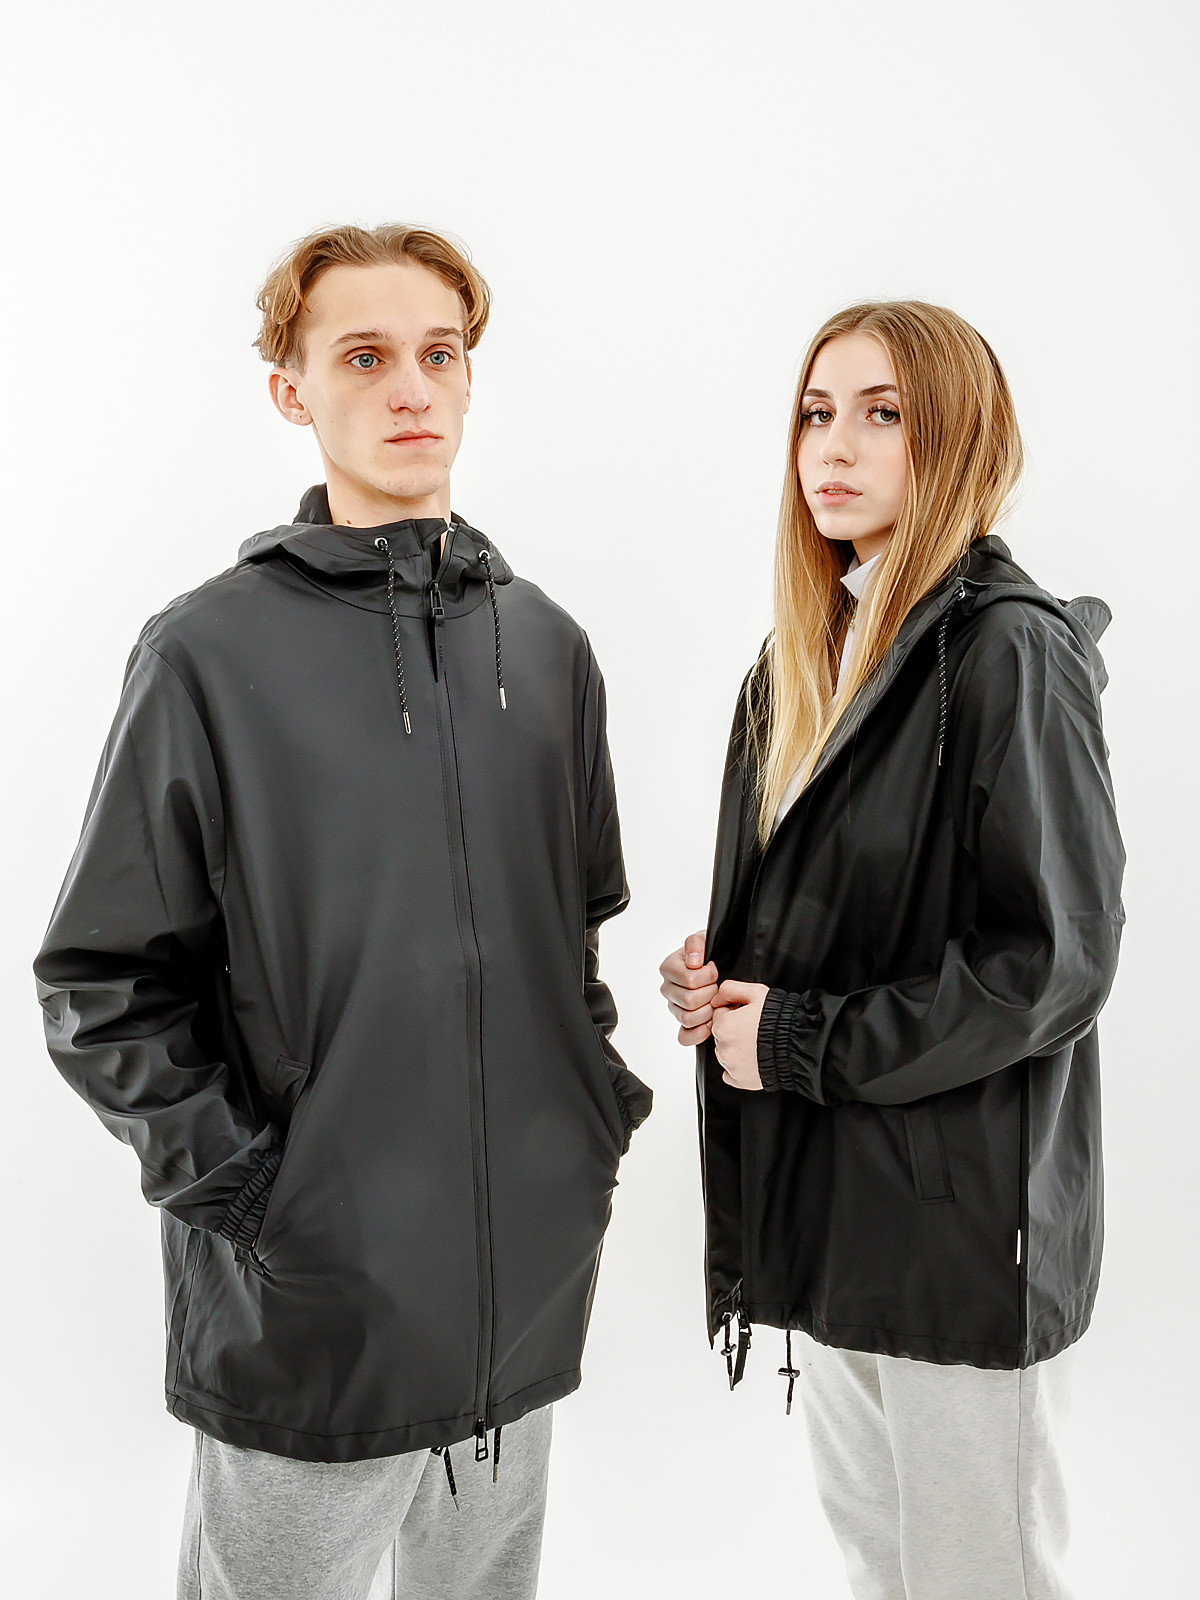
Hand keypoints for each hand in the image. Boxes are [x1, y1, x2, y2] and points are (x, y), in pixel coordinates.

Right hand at [659, 930, 718, 1044]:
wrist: (723, 966)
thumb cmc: (712, 953)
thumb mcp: (706, 938)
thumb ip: (697, 943)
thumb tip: (693, 961)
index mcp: (669, 968)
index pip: (688, 980)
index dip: (707, 976)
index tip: (714, 970)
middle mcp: (668, 989)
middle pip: (689, 1000)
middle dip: (710, 993)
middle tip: (717, 987)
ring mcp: (675, 1008)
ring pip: (688, 1018)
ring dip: (708, 1011)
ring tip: (716, 1001)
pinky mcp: (683, 1025)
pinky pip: (684, 1037)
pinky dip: (698, 1033)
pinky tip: (710, 1024)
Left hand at [710, 980, 769, 1090]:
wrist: (799, 1045)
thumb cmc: (779, 1019)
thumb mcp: (756, 992)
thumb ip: (730, 988)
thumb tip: (717, 997)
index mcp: (723, 1026)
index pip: (719, 1014)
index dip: (735, 1011)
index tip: (748, 1014)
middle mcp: (723, 1048)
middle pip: (721, 1034)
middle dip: (734, 1030)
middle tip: (755, 1028)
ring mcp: (731, 1066)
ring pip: (725, 1053)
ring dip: (736, 1048)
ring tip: (758, 1043)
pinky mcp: (740, 1080)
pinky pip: (730, 1073)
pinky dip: (739, 1067)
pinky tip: (753, 1059)